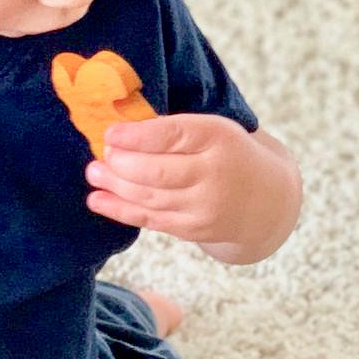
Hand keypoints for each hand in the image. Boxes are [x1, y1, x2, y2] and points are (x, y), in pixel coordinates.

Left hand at [85, 115, 301, 264]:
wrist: (265, 199)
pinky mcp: (193, 228)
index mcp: (218, 137)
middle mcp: (214, 174)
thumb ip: (177, 129)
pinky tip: (97, 200)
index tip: (110, 133)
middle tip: (100, 155)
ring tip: (93, 173)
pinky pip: (151, 219)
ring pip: (150, 197)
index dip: (137, 136)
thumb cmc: (227, 153)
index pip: (173, 135)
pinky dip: (120, 210)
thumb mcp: (214, 129)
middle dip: (122, 164)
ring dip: (115, 186)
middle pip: (158, 172)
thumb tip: (119, 130)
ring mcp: (204, 206)